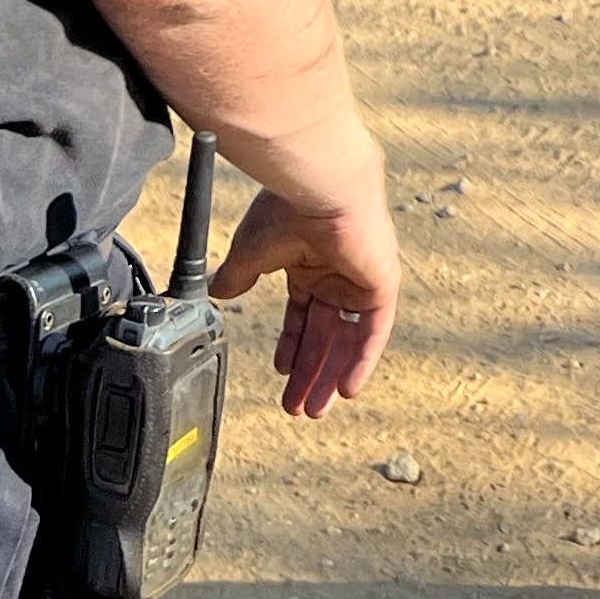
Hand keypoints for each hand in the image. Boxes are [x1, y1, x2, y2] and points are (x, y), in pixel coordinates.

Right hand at [213, 180, 398, 417]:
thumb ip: (237, 276)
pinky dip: (360, 362)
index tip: (282, 373)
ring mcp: (360, 280)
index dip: (293, 346)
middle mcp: (337, 273)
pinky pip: (373, 333)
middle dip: (309, 373)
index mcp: (308, 262)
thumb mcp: (250, 252)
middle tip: (297, 409)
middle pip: (324, 335)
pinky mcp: (381, 285)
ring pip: (347, 340)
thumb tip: (218, 294)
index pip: (303, 314)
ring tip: (314, 410)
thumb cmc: (286, 209)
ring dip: (331, 376)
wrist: (320, 188)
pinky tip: (347, 390)